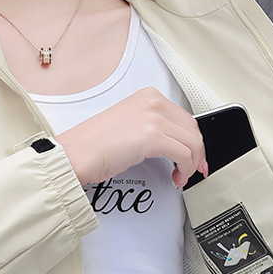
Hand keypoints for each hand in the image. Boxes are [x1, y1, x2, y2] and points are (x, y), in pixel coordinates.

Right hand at [55, 87, 207, 188]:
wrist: (75, 154)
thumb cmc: (94, 144)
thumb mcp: (130, 125)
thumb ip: (153, 127)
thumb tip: (175, 142)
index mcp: (148, 96)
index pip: (184, 118)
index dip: (193, 140)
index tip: (194, 155)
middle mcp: (153, 102)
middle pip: (193, 129)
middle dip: (197, 153)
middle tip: (193, 169)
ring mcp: (153, 117)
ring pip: (193, 143)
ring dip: (192, 164)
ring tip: (181, 176)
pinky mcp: (152, 136)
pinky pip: (185, 155)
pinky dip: (185, 170)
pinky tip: (176, 178)